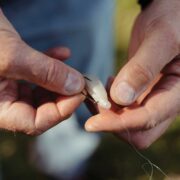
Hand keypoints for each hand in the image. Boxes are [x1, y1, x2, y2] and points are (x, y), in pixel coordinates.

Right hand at [0, 9, 84, 134]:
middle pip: (41, 108)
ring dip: (61, 79)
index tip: (79, 94)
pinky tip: (63, 52)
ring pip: (42, 90)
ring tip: (73, 69)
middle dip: (64, 95)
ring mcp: (8, 85)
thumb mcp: (11, 55)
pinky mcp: (14, 69)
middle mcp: (2, 100)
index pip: (34, 122)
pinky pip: (37, 73)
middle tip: (81, 82)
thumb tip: (76, 85)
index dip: (60, 111)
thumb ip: (45, 72)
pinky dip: (51, 63)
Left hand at [85, 0, 179, 148]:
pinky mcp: (142, 93)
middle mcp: (166, 101)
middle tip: (96, 102)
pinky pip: (124, 109)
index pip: (147, 120)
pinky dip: (109, 104)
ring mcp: (153, 99)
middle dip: (114, 122)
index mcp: (177, 92)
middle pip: (139, 132)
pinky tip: (106, 86)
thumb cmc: (172, 20)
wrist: (168, 15)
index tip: (91, 124)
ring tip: (98, 90)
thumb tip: (120, 97)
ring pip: (128, 122)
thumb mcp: (161, 39)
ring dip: (108, 113)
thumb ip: (142, 69)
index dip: (118, 124)